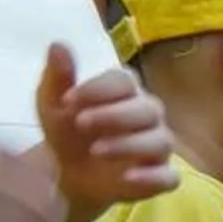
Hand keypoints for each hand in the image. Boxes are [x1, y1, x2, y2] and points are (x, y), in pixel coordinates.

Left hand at [34, 44, 177, 219]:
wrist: (70, 174)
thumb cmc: (67, 132)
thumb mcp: (53, 104)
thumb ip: (58, 77)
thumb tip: (58, 44)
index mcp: (125, 92)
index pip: (125, 80)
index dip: (100, 88)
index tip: (69, 100)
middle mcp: (148, 115)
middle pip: (148, 109)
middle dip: (115, 115)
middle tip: (81, 123)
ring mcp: (157, 146)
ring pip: (161, 141)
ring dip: (129, 145)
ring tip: (96, 151)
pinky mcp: (160, 176)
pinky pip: (169, 176)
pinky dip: (152, 177)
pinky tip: (127, 177)